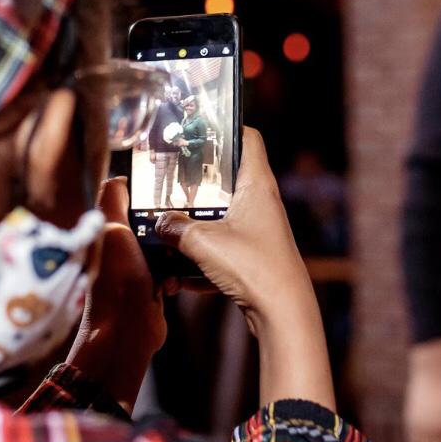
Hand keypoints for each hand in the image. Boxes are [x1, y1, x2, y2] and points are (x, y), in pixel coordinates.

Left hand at [66, 177, 165, 411]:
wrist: (126, 330)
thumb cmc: (114, 280)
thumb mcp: (111, 229)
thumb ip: (112, 200)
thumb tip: (117, 176)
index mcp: (108, 229)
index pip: (130, 199)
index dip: (148, 191)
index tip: (171, 183)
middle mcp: (121, 246)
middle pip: (153, 221)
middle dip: (168, 221)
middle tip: (188, 213)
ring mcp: (138, 266)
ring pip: (167, 244)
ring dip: (175, 249)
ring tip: (182, 247)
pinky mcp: (155, 284)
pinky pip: (174, 267)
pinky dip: (179, 270)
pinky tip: (178, 274)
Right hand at [155, 128, 335, 408]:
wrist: (283, 314)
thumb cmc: (254, 267)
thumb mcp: (202, 242)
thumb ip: (174, 227)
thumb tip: (157, 223)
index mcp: (257, 185)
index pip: (248, 139)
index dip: (226, 128)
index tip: (197, 127)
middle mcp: (261, 203)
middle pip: (226, 180)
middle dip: (195, 185)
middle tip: (166, 183)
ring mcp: (259, 231)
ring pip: (219, 219)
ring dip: (192, 230)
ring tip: (164, 236)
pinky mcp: (254, 258)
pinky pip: (220, 251)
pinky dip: (200, 262)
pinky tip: (178, 280)